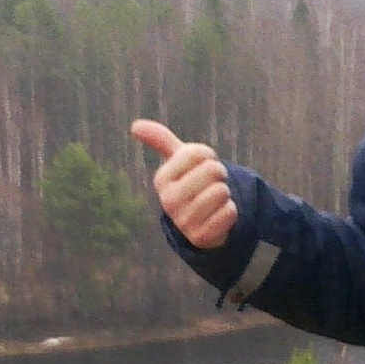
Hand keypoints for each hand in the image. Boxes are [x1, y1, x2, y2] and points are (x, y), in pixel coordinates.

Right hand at [130, 119, 237, 250]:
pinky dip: (230, 212)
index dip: (208, 156)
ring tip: (214, 201)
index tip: (202, 166)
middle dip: (219, 175)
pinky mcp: (201, 237)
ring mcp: (183, 221)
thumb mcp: (177, 162)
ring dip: (225, 195)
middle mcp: (168, 200)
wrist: (201, 223)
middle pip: (212, 171)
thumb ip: (161, 140)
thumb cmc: (191, 185)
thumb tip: (134, 126)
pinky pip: (229, 213)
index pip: (198, 153)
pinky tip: (218, 216)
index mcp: (162, 179)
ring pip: (222, 191)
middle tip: (210, 185)